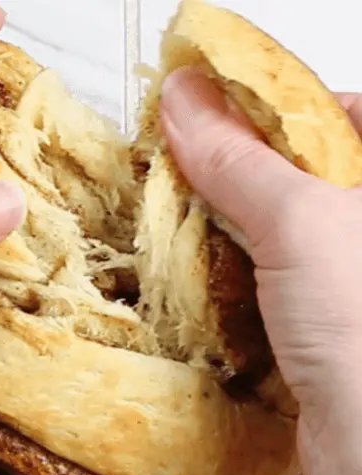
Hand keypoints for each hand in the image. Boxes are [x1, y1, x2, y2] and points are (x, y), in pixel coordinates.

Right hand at [160, 70, 361, 474]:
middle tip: (193, 170)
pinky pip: (279, 275)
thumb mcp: (298, 221)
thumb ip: (239, 158)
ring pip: (287, 227)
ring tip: (192, 223)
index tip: (214, 113)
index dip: (275, 106)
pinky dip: (241, 272)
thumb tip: (184, 101)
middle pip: (306, 169)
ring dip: (236, 226)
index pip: (340, 110)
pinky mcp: (331, 319)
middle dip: (244, 170)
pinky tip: (213, 276)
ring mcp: (352, 276)